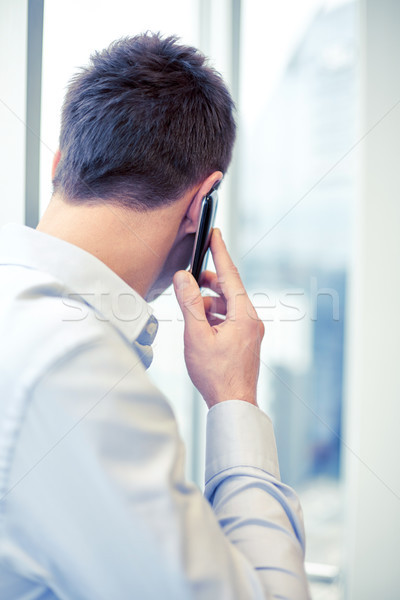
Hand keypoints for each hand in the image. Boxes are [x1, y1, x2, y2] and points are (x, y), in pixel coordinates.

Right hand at [173, 229, 263, 408]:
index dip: (220, 252)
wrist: (233, 405)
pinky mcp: (246, 342)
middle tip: (190, 278)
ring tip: (191, 311)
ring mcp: (251, 332)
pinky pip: (230, 319)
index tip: (215, 233)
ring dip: (209, 303)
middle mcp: (252, 320)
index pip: (230, 275)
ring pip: (229, 306)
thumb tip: (184, 278)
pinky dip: (215, 317)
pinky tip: (201, 327)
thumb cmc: (216, 375)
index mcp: (244, 315)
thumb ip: (190, 303)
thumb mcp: (197, 335)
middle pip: (230, 290)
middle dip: (209, 282)